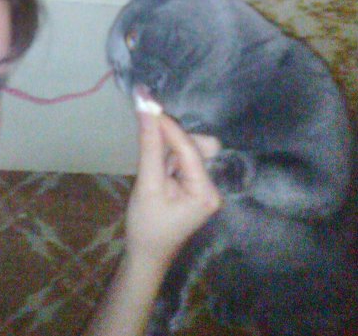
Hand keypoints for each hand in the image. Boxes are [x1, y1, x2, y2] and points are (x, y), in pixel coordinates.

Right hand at [125, 104, 222, 262]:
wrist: (146, 256)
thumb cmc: (146, 226)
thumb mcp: (147, 186)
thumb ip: (150, 148)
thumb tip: (147, 112)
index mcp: (206, 191)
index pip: (188, 148)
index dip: (167, 125)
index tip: (147, 102)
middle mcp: (212, 186)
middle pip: (196, 145)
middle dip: (171, 137)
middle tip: (147, 128)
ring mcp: (204, 186)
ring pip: (189, 150)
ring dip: (168, 146)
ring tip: (150, 162)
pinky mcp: (194, 186)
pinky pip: (183, 160)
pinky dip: (168, 155)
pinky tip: (155, 164)